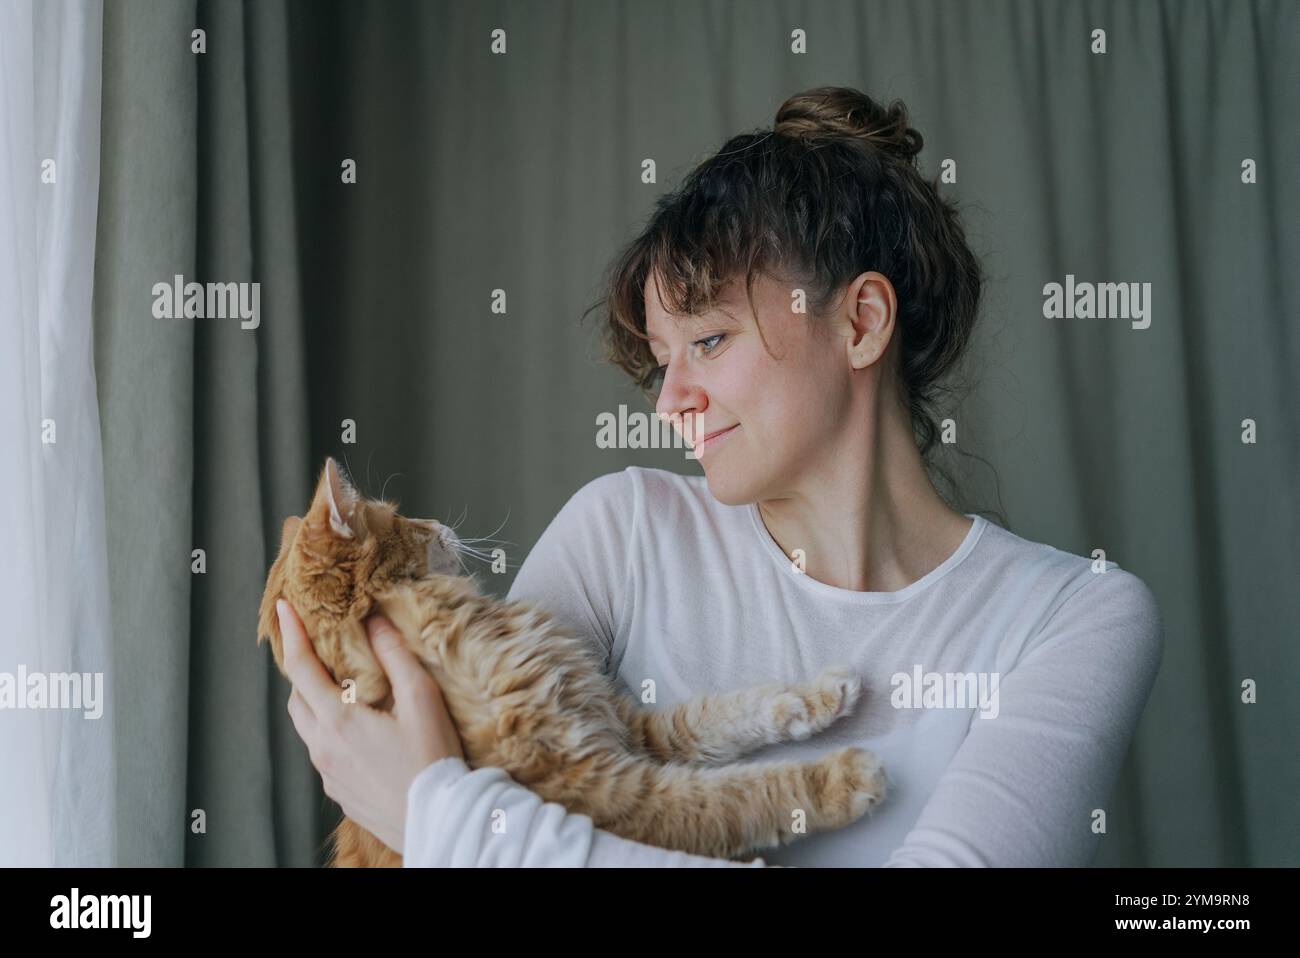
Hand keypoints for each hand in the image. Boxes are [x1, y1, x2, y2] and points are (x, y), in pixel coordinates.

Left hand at [277, 598, 464, 852]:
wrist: (439, 821)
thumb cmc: (433, 761)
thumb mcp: (422, 700)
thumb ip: (395, 656)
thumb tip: (375, 621)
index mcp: (337, 721)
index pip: (301, 668)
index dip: (291, 634)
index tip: (283, 608)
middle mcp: (323, 748)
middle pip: (297, 699)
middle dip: (303, 671)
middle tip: (319, 650)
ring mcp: (328, 775)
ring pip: (308, 729)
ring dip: (316, 703)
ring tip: (343, 688)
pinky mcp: (340, 794)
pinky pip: (324, 754)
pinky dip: (331, 732)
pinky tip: (361, 731)